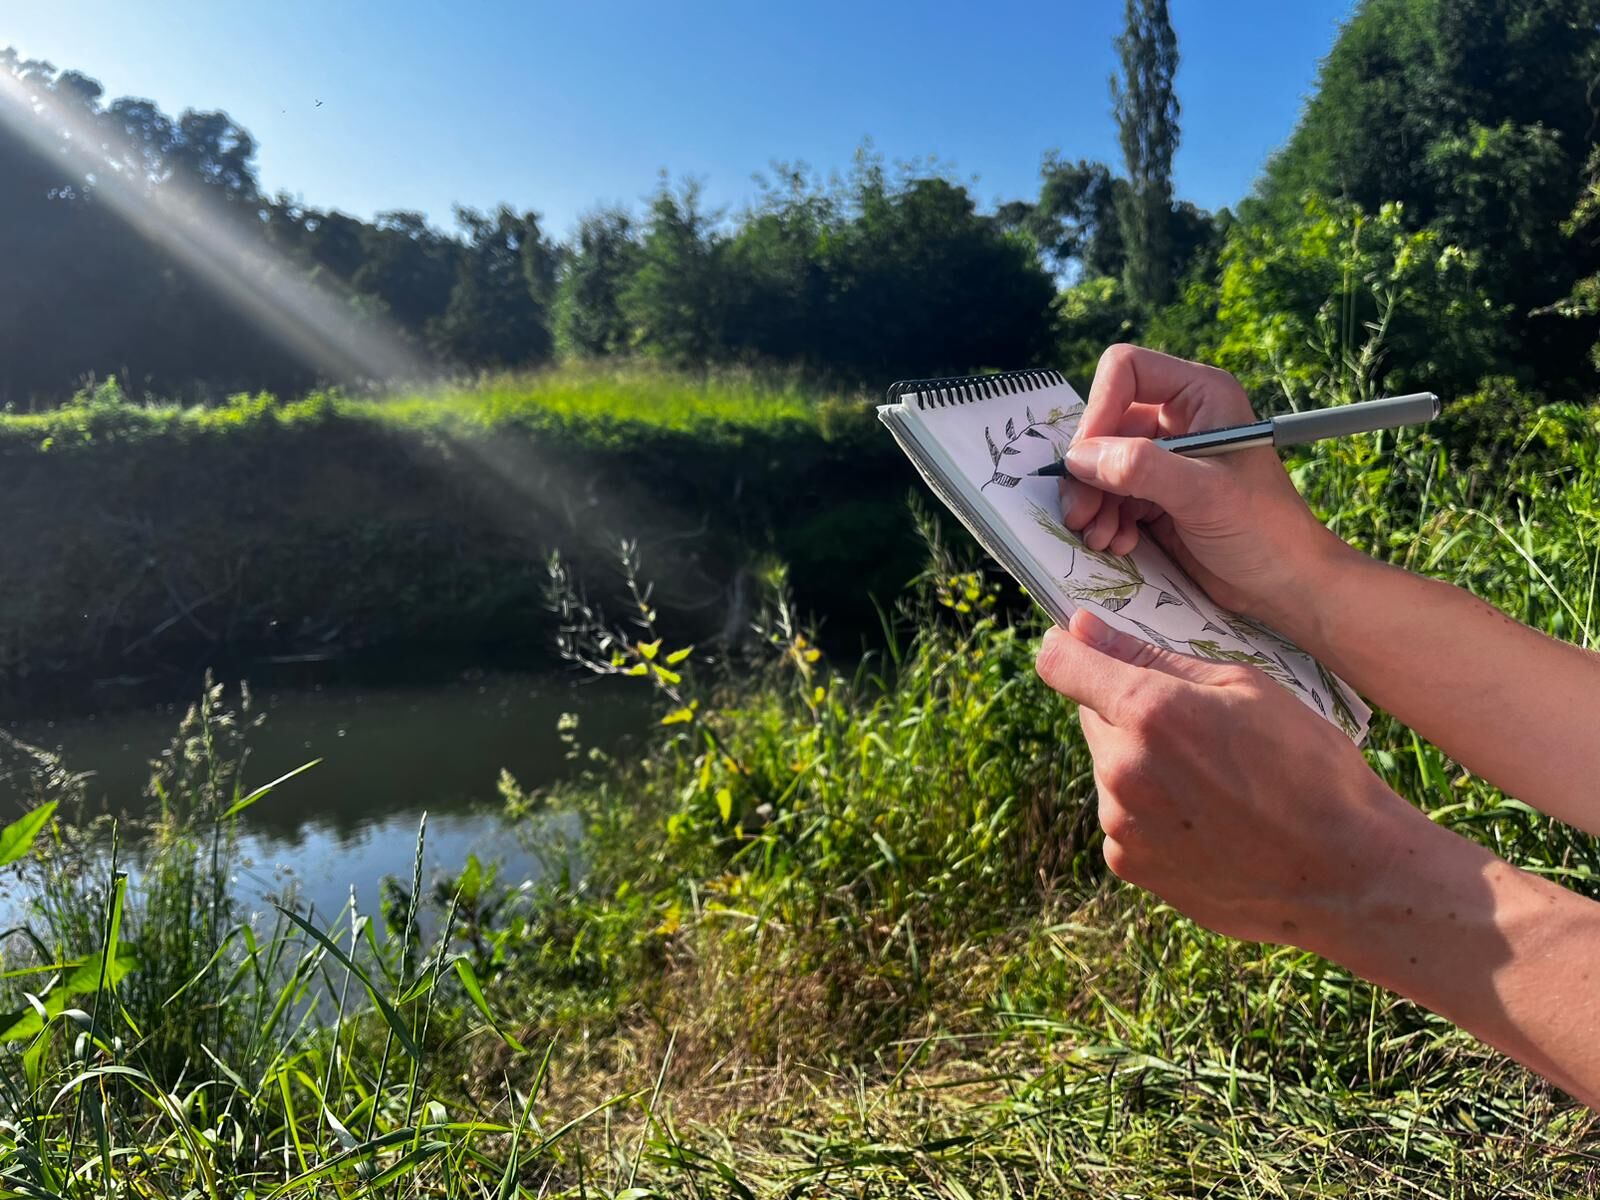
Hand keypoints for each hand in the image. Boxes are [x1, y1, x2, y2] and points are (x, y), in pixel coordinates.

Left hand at [1035, 609, 1433, 949]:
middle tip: (1196, 728)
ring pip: (1109, 768)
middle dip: (1126, 710)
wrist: (1345, 871)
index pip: (1060, 664)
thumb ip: (1150, 655)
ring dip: (1140, 763)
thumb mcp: (1242, 686)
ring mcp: (1120, 822)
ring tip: (1214, 782)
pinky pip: (1122, 816)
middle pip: (1092, 716)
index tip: (1081, 647)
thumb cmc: (1308, 766)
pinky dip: (1149, 811)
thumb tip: (1080, 629)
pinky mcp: (1127, 864)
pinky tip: (1207, 820)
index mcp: (1149, 711)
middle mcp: (1122, 767)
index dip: (1068, 650)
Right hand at [1061, 344, 1353, 624]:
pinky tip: (1118, 545)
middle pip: (1104, 425)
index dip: (1099, 409)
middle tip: (1080, 516)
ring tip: (1101, 538)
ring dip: (1092, 503)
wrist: (1286, 586)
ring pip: (1100, 465)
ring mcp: (1165, 460)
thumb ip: (1141, 468)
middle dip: (1088, 471)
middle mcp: (1178, 419)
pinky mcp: (1156, 497)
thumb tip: (1079, 457)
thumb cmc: (1264, 530)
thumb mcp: (1203, 494)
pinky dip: (1105, 522)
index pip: (1125, 371)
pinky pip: (1110, 497)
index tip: (1085, 461)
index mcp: (1199, 395)